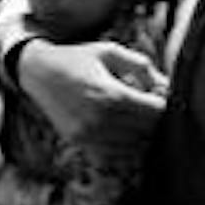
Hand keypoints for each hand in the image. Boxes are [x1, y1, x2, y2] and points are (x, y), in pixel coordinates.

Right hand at [15, 39, 166, 151]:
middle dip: (152, 117)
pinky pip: (115, 153)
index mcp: (112, 95)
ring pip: (134, 145)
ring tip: (132, 114)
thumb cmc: (77, 59)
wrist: (38, 73)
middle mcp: (101, 120)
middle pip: (148, 130)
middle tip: (147, 102)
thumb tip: (165, 85)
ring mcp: (90, 135)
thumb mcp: (110, 52)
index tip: (159, 94)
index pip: (156, 112)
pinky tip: (120, 127)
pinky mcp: (81, 143)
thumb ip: (141, 66)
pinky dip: (124, 143)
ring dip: (140, 132)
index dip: (164, 103)